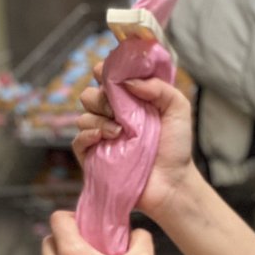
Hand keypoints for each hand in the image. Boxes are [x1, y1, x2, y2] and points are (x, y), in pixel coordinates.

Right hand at [74, 74, 195, 225]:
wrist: (173, 183)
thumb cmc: (176, 147)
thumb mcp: (178, 108)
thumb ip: (159, 87)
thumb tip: (128, 81)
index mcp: (129, 101)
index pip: (107, 80)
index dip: (103, 72)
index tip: (105, 71)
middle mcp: (111, 116)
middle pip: (89, 95)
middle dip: (100, 97)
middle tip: (117, 108)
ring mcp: (101, 137)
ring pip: (83, 117)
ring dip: (99, 119)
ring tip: (120, 132)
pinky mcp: (93, 157)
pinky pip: (77, 141)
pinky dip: (87, 135)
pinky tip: (102, 137)